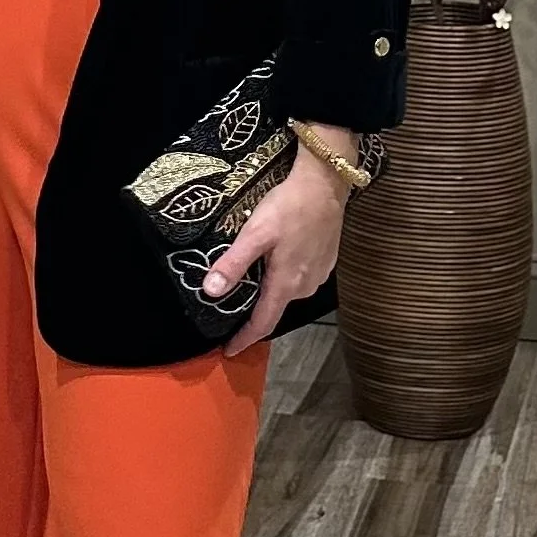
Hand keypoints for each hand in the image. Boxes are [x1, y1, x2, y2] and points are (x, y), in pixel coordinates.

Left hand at [204, 150, 349, 356]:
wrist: (325, 184)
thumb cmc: (289, 207)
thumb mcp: (255, 234)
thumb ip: (233, 264)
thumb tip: (211, 291)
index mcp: (286, 284)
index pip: (263, 324)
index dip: (244, 339)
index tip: (228, 351)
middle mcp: (305, 286)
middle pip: (274, 309)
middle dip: (253, 315)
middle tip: (231, 312)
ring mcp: (318, 276)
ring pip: (287, 293)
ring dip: (269, 294)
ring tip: (249, 284)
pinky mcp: (326, 263)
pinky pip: (299, 280)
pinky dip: (283, 279)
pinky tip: (274, 265)